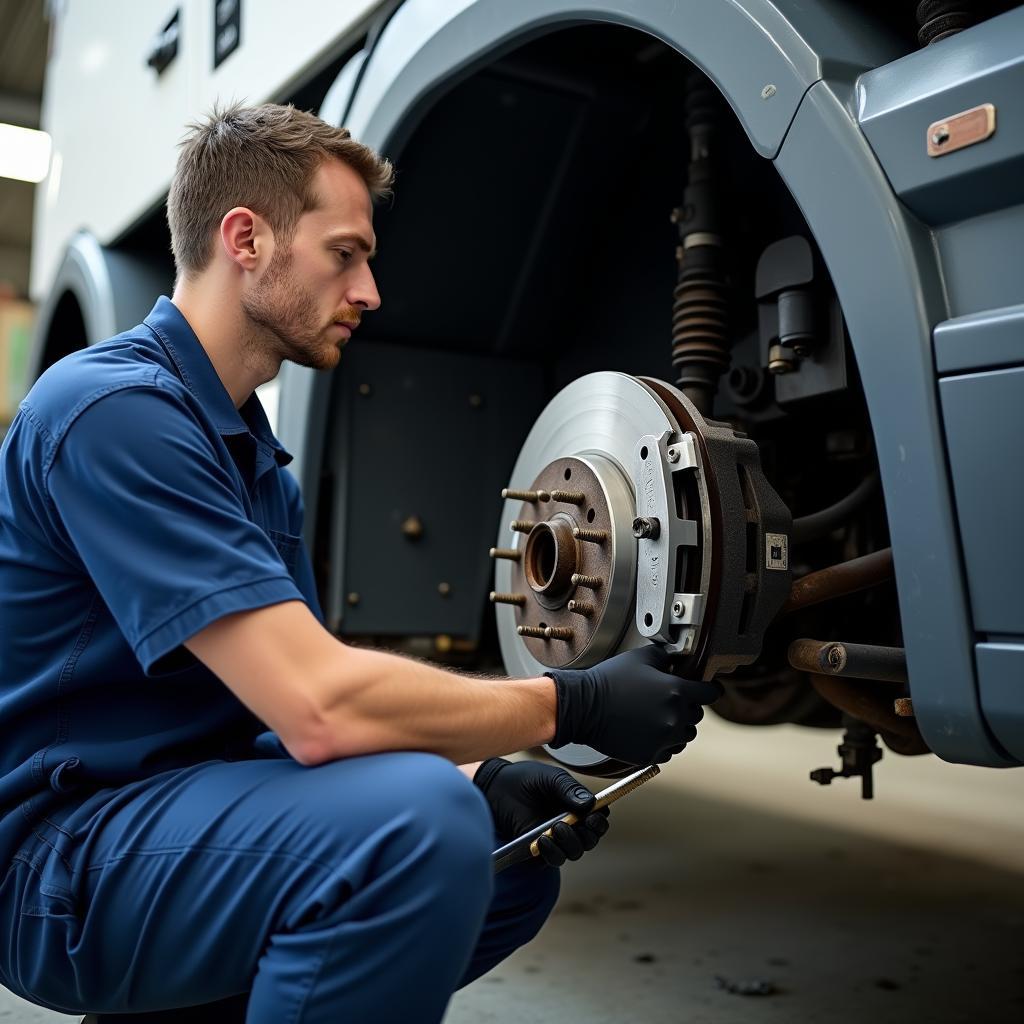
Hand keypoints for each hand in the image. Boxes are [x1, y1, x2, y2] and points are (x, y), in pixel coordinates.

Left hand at [474, 758, 609, 866]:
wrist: (498, 787)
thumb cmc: (526, 779)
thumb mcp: (550, 778)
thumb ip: (569, 788)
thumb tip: (590, 803)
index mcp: (578, 806)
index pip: (598, 820)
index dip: (600, 822)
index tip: (594, 817)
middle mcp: (571, 825)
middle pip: (590, 839)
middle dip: (587, 835)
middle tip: (575, 823)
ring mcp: (556, 839)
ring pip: (575, 852)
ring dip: (570, 843)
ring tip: (556, 828)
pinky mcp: (540, 850)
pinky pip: (554, 859)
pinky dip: (553, 852)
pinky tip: (542, 839)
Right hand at [545, 644, 721, 764]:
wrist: (583, 707)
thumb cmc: (609, 681)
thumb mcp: (640, 658)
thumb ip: (665, 657)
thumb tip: (675, 661)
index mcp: (677, 692)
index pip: (710, 693)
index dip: (708, 689)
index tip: (706, 690)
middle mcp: (675, 718)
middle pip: (696, 716)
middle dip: (687, 707)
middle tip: (668, 701)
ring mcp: (663, 739)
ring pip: (684, 736)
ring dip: (677, 727)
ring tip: (656, 718)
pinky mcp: (650, 755)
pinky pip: (667, 751)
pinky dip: (662, 743)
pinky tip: (647, 731)